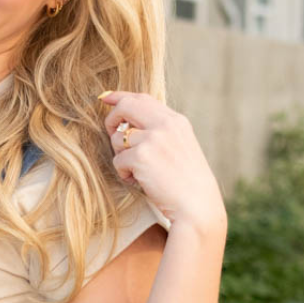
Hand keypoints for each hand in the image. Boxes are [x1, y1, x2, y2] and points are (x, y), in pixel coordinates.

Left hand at [97, 90, 227, 237]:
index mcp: (176, 121)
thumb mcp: (180, 147)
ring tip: (137, 171)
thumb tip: (128, 125)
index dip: (121, 97)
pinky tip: (139, 181)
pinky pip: (117, 161)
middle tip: (111, 133)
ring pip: (118, 138)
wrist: (197, 206)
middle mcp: (165, 124)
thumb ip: (160, 132)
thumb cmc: (187, 183)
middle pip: (126, 106)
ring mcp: (153, 139)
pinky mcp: (141, 156)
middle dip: (111, 119)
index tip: (106, 98)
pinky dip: (123, 173)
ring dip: (121, 156)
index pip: (143, 98)